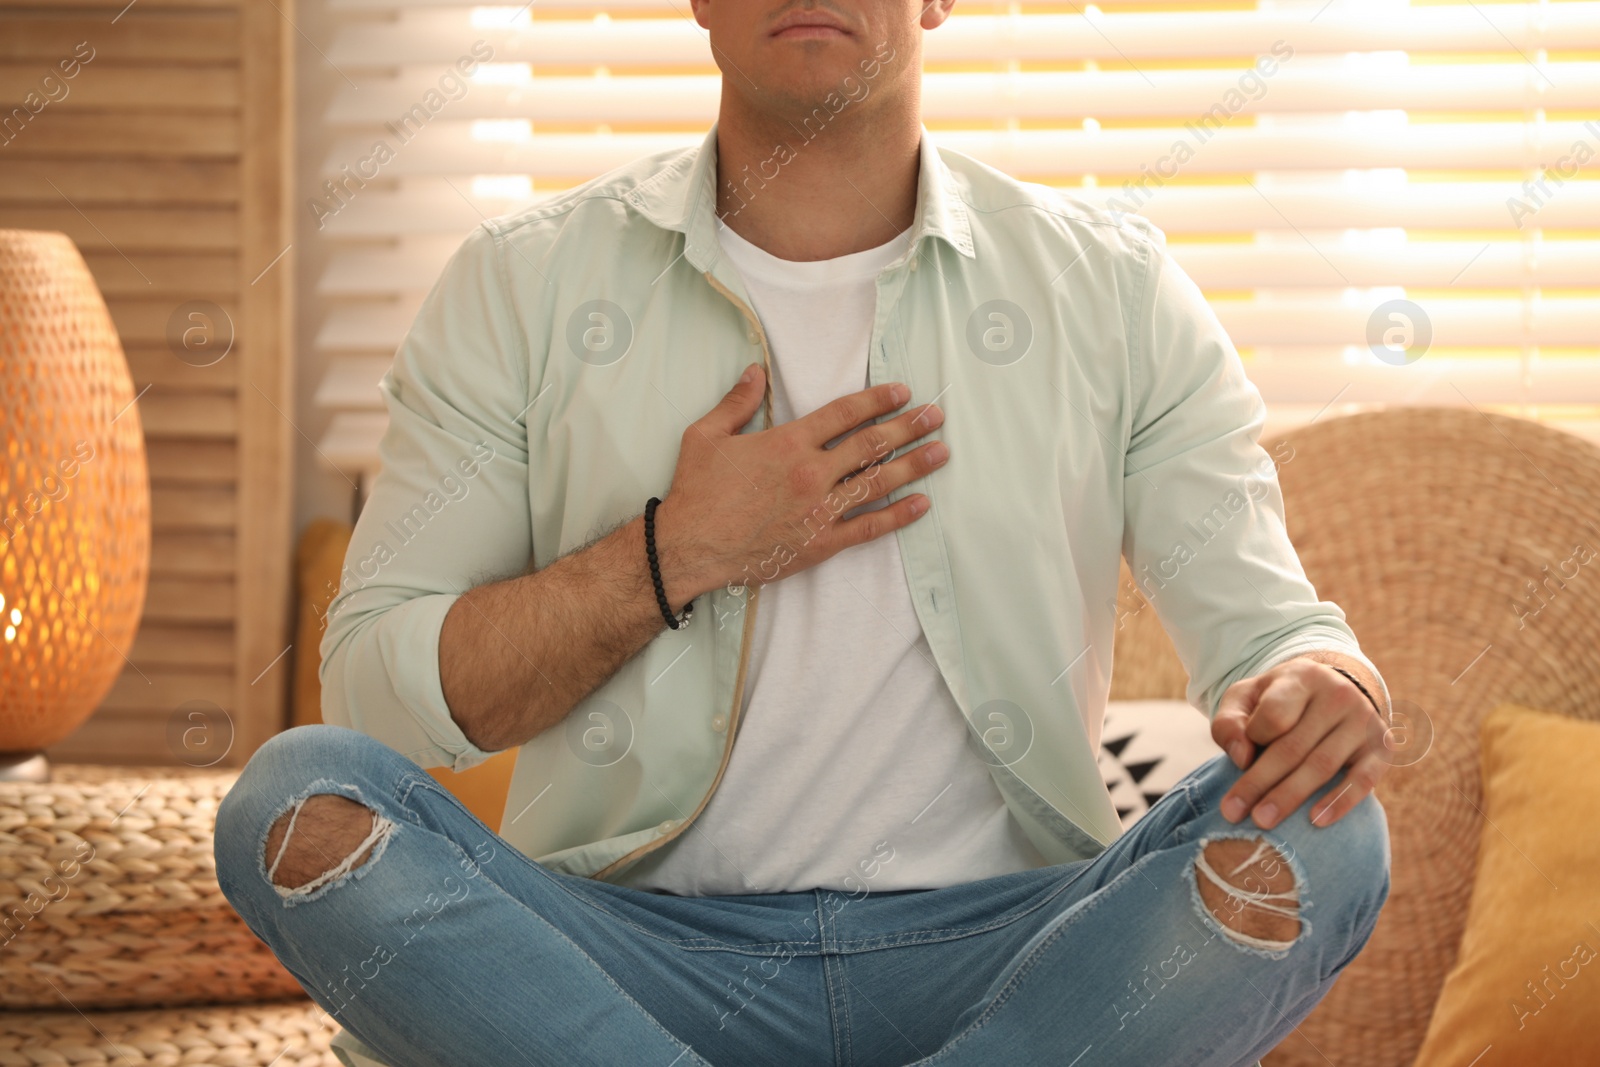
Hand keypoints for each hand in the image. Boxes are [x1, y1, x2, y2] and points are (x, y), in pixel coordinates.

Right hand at [652, 362, 947, 601]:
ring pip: (878, 482)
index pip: (844, 414)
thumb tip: (757, 370)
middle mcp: (811, 472)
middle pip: (871, 444)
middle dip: (908, 428)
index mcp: (787, 442)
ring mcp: (820, 510)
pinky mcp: (821, 542)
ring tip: (941, 453)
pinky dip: (898, 516)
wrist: (690, 546)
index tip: (902, 392)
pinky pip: (868, 527)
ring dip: (913, 466)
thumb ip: (737, 402)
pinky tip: (921, 504)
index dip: (877, 400)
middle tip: (936, 417)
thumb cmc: (696, 491)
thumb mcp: (706, 435)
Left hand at [1210, 657, 1389, 829]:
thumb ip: (1230, 722)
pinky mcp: (1381, 747)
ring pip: (1322, 765)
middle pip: (1293, 746)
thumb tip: (1242, 758)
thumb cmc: (1277, 700)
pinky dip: (1340, 802)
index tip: (1237, 762)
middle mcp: (1338, 695)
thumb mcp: (1247, 698)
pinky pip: (1363, 779)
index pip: (1274, 714)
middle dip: (1259, 782)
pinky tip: (1316, 821)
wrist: (1332, 691)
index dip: (1253, 739)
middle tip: (1232, 812)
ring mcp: (1363, 721)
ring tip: (1263, 821)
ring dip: (1290, 797)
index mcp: (1302, 678)